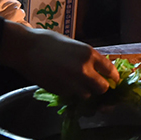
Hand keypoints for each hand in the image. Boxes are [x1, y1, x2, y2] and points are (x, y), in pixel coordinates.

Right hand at [0, 23, 118, 98]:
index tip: (114, 81)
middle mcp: (84, 70)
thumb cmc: (49, 42)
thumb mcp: (75, 46)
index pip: (111, 71)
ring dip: (84, 92)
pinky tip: (64, 83)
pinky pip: (72, 96)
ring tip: (75, 83)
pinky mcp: (60, 91)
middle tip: (95, 85)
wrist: (26, 48)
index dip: (114, 78)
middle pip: (103, 88)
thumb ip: (88, 59)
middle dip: (101, 88)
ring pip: (87, 95)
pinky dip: (71, 93)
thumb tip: (100, 71)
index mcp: (90, 54)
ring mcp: (72, 82)